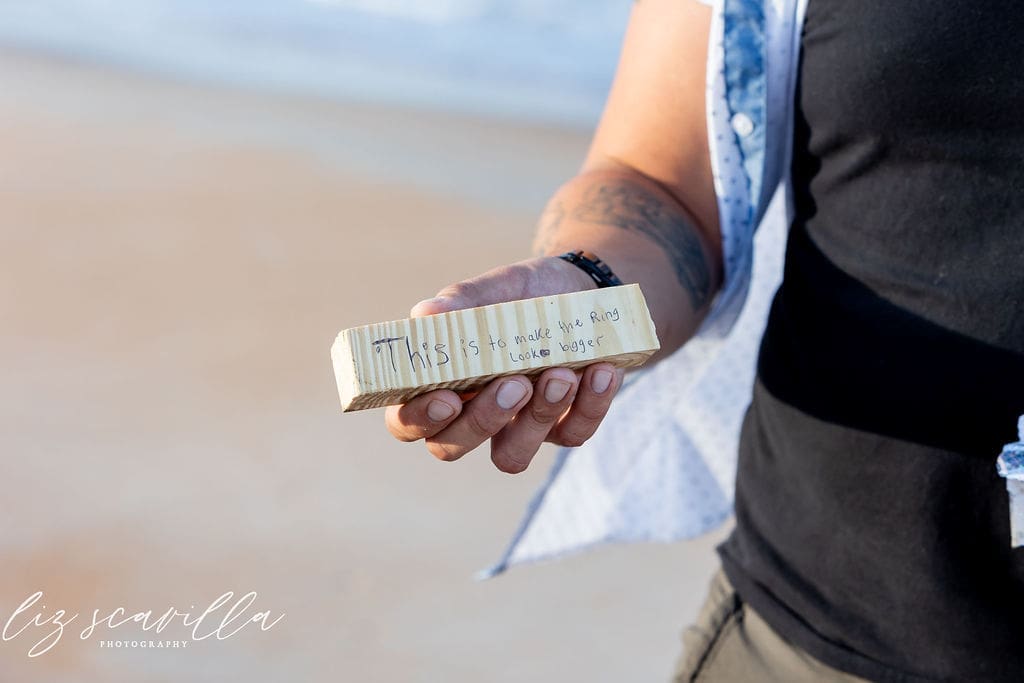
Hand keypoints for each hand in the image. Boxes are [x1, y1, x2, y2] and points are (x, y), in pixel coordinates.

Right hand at [384, 256, 625, 473]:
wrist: (585, 292)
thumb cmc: (525, 295)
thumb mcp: (497, 288)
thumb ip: (463, 301)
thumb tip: (427, 314)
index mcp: (440, 383)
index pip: (406, 421)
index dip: (417, 420)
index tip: (445, 397)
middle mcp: (472, 414)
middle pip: (451, 447)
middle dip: (482, 421)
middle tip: (513, 384)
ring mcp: (518, 427)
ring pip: (511, 455)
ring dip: (536, 417)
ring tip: (562, 372)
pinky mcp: (564, 427)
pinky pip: (572, 435)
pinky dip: (589, 405)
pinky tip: (602, 371)